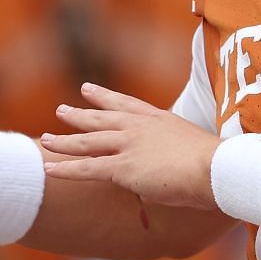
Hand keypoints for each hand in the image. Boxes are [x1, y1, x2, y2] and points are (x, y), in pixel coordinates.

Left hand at [41, 84, 220, 209]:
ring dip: (64, 141)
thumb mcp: (196, 147)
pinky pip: (86, 168)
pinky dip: (65, 168)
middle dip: (80, 114)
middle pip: (101, 119)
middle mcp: (139, 128)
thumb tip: (180, 164)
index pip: (126, 104)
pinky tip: (48, 169)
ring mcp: (128, 145)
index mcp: (159, 119)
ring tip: (45, 139)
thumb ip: (180, 152)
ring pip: (87, 142)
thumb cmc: (215, 162)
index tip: (88, 90)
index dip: (105, 97)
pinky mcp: (121, 168)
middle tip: (62, 109)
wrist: (214, 168)